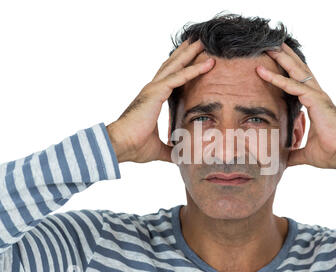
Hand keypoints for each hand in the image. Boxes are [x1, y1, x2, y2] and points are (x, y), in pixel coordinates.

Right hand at [106, 39, 214, 162]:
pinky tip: (207, 64)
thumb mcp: (158, 148)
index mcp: (152, 99)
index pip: (170, 79)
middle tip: (197, 41)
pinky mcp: (155, 92)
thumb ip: (169, 150)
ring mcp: (153, 89)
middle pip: (172, 66)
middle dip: (185, 53)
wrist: (120, 146)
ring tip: (202, 42)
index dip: (181, 68)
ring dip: (190, 54)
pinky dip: (194, 70)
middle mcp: (152, 89)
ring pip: (176, 66)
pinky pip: (179, 77)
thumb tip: (179, 156)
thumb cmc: (134, 146)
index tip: (191, 58)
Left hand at [256, 43, 335, 177]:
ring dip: (280, 59)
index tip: (272, 63)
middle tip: (270, 44)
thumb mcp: (305, 153)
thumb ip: (293, 154)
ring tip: (267, 46)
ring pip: (295, 72)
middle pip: (297, 70)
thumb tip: (282, 160)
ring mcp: (317, 96)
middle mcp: (316, 95)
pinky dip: (278, 79)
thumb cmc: (331, 153)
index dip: (285, 72)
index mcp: (314, 103)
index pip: (297, 82)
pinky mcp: (317, 100)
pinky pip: (293, 86)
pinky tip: (263, 72)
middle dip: (284, 56)